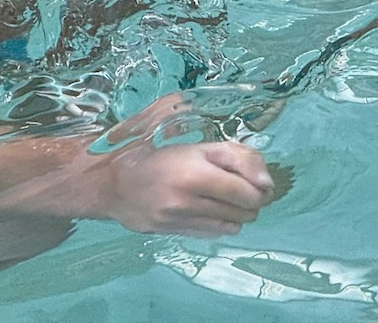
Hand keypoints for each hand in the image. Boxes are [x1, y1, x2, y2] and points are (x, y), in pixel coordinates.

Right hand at [95, 96, 274, 236]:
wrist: (111, 182)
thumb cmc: (152, 153)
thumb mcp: (195, 144)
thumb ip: (232, 154)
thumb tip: (266, 181)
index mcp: (194, 170)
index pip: (248, 190)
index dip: (262, 187)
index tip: (261, 181)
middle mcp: (188, 198)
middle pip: (245, 210)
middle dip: (253, 200)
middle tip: (246, 188)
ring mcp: (181, 219)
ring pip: (233, 224)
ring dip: (239, 213)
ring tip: (228, 198)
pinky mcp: (175, 233)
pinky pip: (215, 233)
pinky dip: (222, 222)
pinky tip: (212, 209)